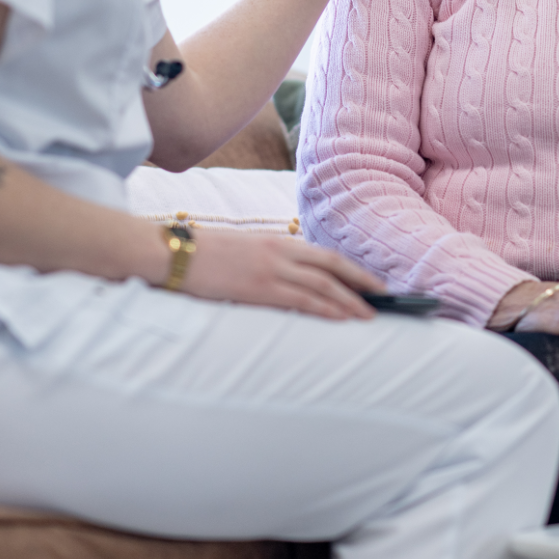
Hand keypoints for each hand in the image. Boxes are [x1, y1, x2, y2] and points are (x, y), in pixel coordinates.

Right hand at [181, 228, 380, 320]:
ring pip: (323, 285)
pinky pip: (301, 300)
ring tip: (368, 315)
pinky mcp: (259, 288)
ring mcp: (271, 269)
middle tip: (383, 298)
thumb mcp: (245, 250)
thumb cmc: (205, 255)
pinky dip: (326, 308)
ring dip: (349, 301)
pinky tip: (341, 317)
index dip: (351, 269)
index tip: (370, 282)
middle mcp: (280, 251)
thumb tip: (295, 279)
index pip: (324, 255)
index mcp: (277, 241)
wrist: (175, 255)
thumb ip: (271, 260)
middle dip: (361, 283)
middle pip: (332, 267)